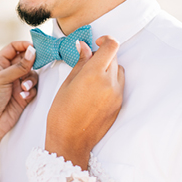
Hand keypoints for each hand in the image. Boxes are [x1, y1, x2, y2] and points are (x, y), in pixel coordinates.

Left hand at [0, 41, 37, 155]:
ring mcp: (16, 84)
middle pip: (25, 60)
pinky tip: (23, 97)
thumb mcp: (2, 79)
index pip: (13, 48)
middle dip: (31, 63)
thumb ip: (19, 66)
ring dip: (30, 80)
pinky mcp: (23, 96)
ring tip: (24, 88)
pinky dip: (30, 92)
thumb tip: (32, 51)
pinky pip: (33, 89)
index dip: (24, 46)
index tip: (35, 48)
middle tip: (37, 64)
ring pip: (32, 75)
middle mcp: (8, 73)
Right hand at [45, 36, 124, 169]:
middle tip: (87, 63)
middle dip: (102, 56)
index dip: (105, 40)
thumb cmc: (62, 113)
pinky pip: (118, 85)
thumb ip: (79, 63)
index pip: (111, 46)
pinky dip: (109, 82)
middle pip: (114, 58)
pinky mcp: (119, 104)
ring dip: (107, 69)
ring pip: (118, 71)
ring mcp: (117, 95)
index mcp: (94, 75)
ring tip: (90, 79)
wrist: (71, 141)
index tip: (96, 42)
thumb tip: (84, 46)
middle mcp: (110, 83)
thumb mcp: (66, 84)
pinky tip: (93, 92)